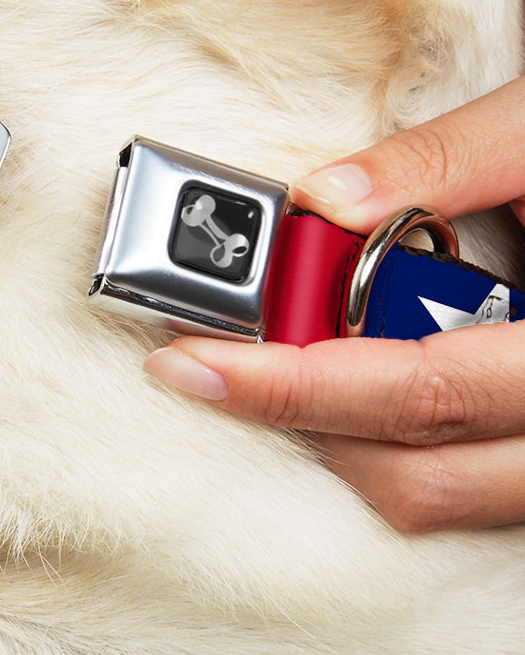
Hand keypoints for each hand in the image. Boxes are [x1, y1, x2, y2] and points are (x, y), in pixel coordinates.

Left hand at [145, 75, 524, 531]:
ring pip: (437, 494)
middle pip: (415, 470)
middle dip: (296, 415)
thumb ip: (445, 160)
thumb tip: (324, 197)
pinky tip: (352, 376)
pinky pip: (463, 483)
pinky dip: (390, 441)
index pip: (418, 389)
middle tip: (211, 358)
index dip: (292, 384)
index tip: (192, 361)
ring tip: (276, 362)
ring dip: (340, 435)